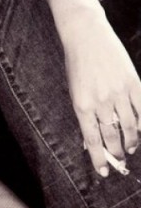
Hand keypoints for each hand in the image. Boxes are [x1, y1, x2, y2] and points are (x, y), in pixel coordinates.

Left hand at [46, 0, 140, 175]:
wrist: (85, 34)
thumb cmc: (76, 63)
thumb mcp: (74, 89)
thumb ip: (84, 112)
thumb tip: (92, 138)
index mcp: (82, 105)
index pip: (92, 140)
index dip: (99, 159)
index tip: (104, 173)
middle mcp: (101, 101)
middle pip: (112, 136)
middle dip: (116, 153)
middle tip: (120, 162)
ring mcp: (119, 92)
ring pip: (129, 125)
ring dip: (131, 141)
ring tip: (130, 148)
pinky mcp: (133, 82)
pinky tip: (139, 129)